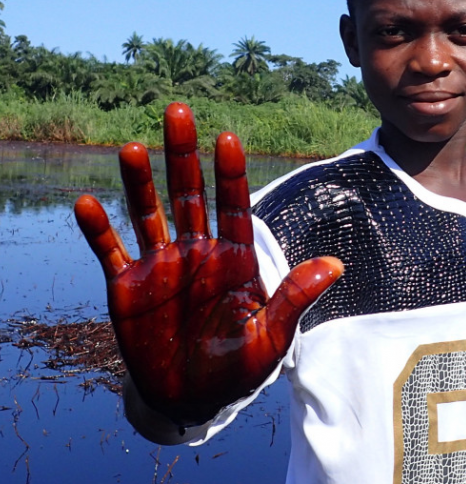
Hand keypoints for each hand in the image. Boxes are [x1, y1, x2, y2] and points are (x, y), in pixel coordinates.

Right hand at [74, 102, 341, 425]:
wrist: (192, 399)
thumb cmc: (238, 368)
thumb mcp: (271, 337)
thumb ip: (295, 298)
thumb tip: (336, 264)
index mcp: (234, 258)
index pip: (233, 205)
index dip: (230, 172)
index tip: (229, 137)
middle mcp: (197, 252)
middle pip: (189, 193)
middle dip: (184, 155)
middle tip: (179, 111)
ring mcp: (161, 266)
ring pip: (148, 213)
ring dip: (139, 181)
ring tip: (132, 147)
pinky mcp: (127, 286)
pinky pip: (110, 252)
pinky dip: (98, 230)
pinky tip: (86, 203)